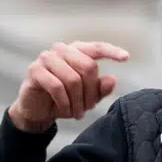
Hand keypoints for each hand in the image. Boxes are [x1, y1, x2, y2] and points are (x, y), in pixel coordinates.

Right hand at [8, 41, 129, 131]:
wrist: (37, 111)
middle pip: (88, 67)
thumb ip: (100, 89)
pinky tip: (66, 110)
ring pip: (73, 79)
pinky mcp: (35, 70)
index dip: (112, 51)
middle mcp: (62, 50)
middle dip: (91, 92)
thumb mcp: (86, 98)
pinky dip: (64, 102)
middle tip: (88, 108)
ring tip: (77, 113)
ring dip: (77, 101)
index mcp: (76, 51)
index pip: (97, 47)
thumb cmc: (64, 100)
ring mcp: (47, 58)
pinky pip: (57, 86)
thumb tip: (112, 79)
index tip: (126, 57)